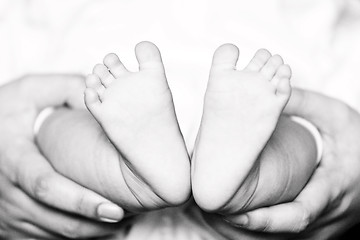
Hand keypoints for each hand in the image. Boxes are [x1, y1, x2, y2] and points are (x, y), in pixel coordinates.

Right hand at [0, 75, 123, 238]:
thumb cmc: (5, 109)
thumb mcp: (30, 91)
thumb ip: (65, 88)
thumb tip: (102, 96)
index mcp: (13, 157)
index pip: (46, 186)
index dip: (81, 201)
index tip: (113, 207)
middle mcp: (6, 190)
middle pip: (54, 218)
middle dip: (92, 223)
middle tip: (125, 217)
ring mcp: (6, 210)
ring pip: (52, 232)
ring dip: (87, 230)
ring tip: (117, 221)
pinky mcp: (9, 221)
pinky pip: (42, 236)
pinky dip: (71, 234)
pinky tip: (94, 224)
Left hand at [228, 88, 359, 238]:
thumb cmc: (357, 137)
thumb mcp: (334, 115)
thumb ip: (303, 103)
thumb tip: (266, 92)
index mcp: (333, 187)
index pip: (298, 214)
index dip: (265, 219)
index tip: (234, 214)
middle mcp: (330, 213)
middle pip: (285, 233)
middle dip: (249, 228)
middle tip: (216, 215)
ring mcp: (327, 224)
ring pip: (286, 239)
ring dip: (255, 232)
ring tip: (222, 217)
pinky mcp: (323, 226)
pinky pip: (291, 236)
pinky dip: (267, 231)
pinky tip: (245, 219)